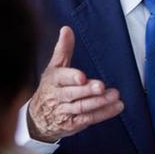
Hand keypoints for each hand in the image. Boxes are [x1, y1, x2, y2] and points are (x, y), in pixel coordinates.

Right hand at [27, 26, 123, 141]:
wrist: (38, 119)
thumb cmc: (50, 88)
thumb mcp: (54, 68)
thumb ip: (63, 49)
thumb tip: (66, 29)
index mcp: (53, 81)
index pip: (61, 78)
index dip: (71, 78)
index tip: (82, 77)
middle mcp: (57, 97)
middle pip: (72, 94)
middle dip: (87, 91)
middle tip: (101, 86)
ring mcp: (65, 112)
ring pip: (82, 107)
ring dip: (99, 102)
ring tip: (114, 96)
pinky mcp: (73, 124)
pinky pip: (89, 118)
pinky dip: (104, 113)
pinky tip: (116, 107)